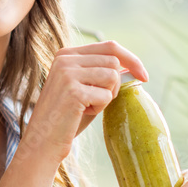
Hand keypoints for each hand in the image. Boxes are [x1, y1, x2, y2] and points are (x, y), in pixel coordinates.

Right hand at [20, 41, 147, 166]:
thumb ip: (102, 73)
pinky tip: (81, 113)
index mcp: (66, 54)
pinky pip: (106, 95)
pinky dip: (99, 108)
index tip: (144, 75)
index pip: (110, 46)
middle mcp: (65, 59)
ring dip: (106, 96)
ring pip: (112, 76)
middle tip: (99, 101)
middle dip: (115, 85)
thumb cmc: (66, 117)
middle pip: (113, 61)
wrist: (43, 140)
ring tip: (87, 106)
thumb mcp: (84, 88)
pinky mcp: (73, 90)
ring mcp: (67, 73)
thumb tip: (132, 68)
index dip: (131, 59)